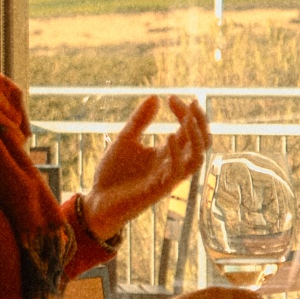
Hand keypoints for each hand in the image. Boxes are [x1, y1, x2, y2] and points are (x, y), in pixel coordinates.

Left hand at [85, 95, 209, 238]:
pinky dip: (176, 153)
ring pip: (197, 160)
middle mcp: (172, 165)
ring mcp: (167, 179)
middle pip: (201, 143)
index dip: (185, 112)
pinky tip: (169, 136)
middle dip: (200, 122)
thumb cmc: (113, 174)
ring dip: (197, 139)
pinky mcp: (158, 190)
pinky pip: (176, 173)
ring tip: (188, 119)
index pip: (188, 130)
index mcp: (167, 153)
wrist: (97, 202)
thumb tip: (156, 96)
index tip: (170, 97)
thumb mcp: (125, 140)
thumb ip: (140, 121)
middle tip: (191, 103)